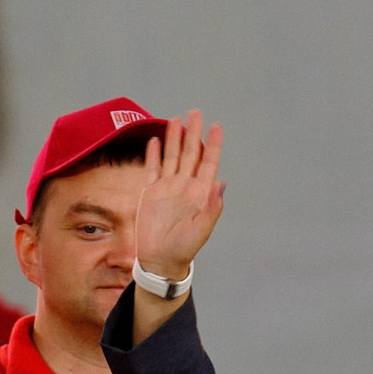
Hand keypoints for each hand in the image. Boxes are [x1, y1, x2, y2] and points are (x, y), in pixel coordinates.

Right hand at [135, 110, 224, 279]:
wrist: (160, 260)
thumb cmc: (183, 249)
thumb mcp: (201, 230)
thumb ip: (212, 208)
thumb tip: (222, 184)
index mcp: (199, 194)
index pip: (208, 163)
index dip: (213, 145)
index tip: (217, 127)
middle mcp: (184, 187)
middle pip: (190, 154)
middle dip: (193, 134)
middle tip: (196, 113)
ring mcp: (167, 188)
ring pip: (171, 157)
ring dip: (173, 139)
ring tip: (176, 120)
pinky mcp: (150, 193)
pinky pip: (152, 169)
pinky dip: (153, 155)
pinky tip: (154, 141)